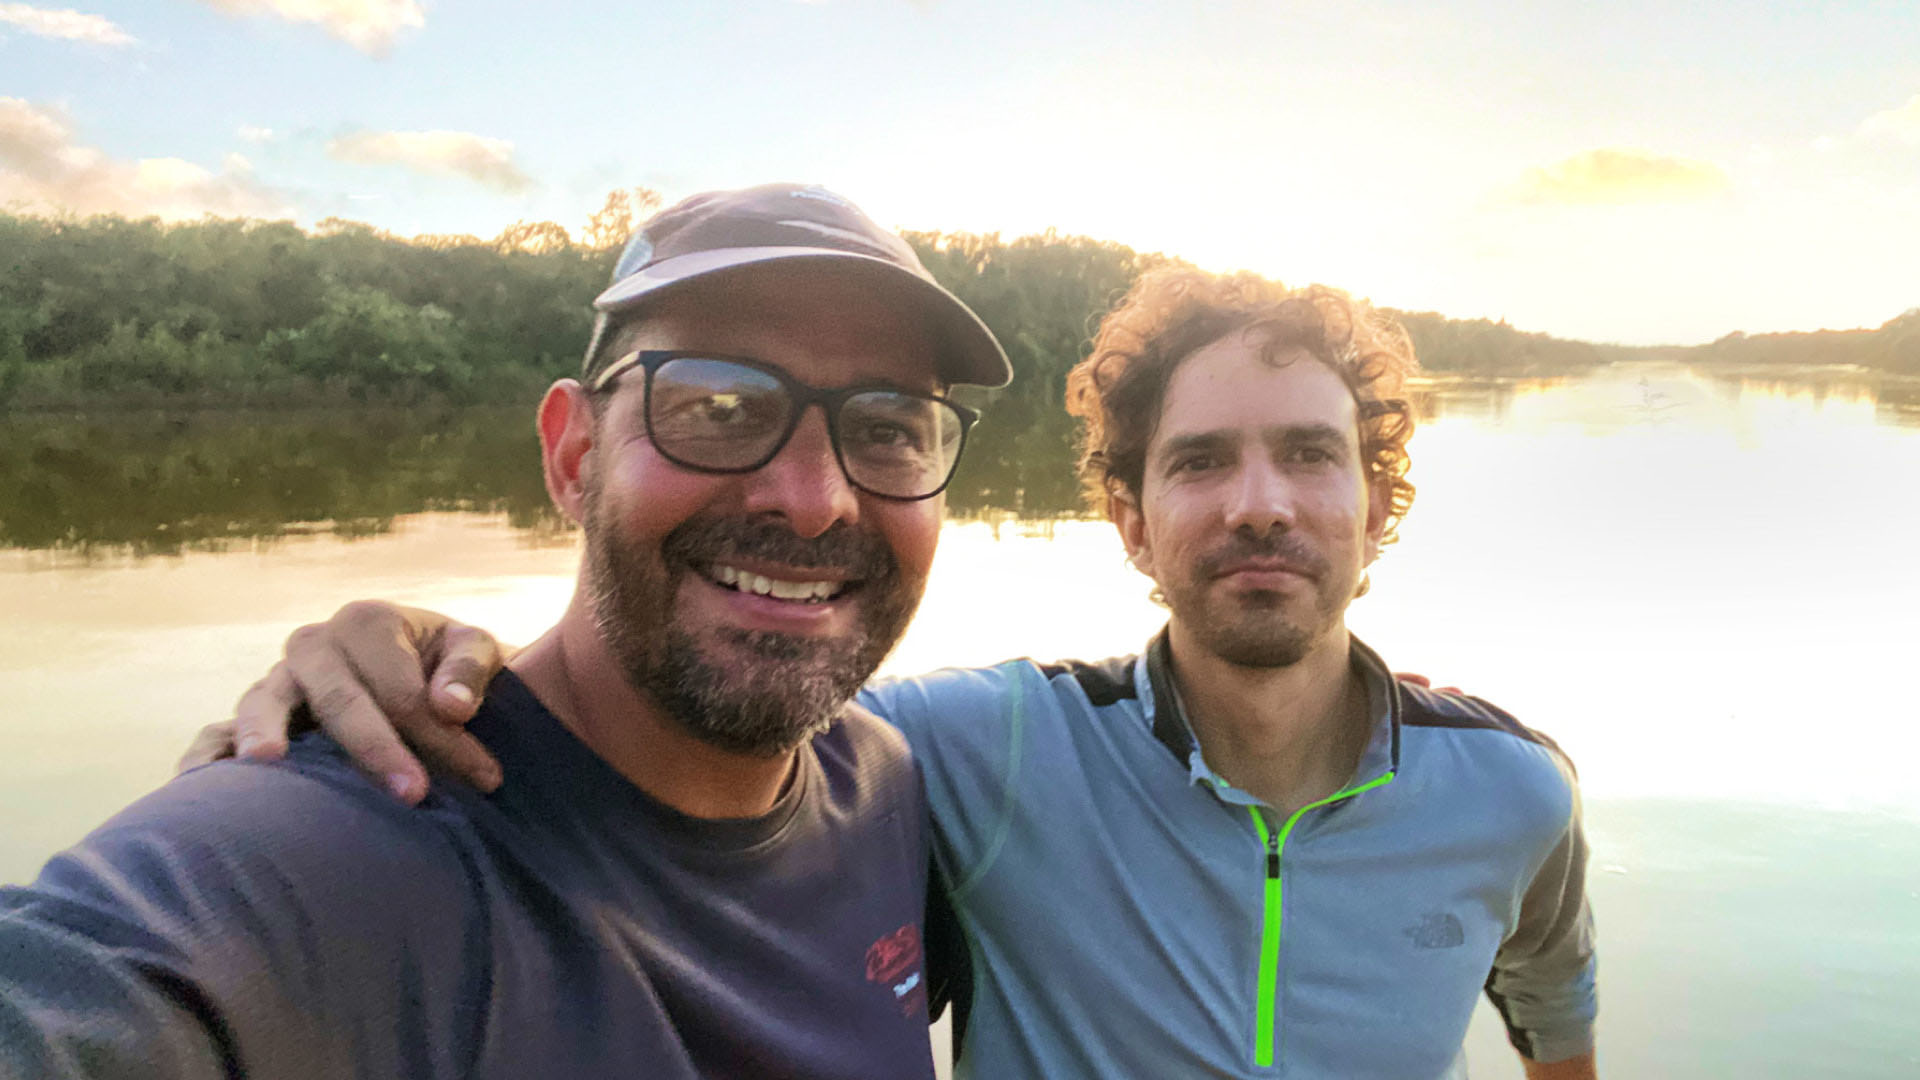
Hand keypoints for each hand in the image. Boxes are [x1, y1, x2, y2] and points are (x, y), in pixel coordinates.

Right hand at [182, 602, 509, 802]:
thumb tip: (451, 707)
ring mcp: (275, 683)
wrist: (418, 674)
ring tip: (267, 764)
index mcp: (367, 622)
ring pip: (265, 705)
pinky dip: (206, 755)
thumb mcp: (475, 650)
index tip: (483, 776)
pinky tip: (197, 786)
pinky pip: (216, 733)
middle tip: (414, 795)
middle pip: (340, 698)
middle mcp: (313, 646)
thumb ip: (470, 670)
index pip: (402, 688)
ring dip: (266, 734)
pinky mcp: (252, 720)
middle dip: (377, 748)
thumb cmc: (449, 666)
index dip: (442, 734)